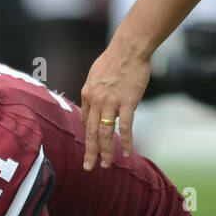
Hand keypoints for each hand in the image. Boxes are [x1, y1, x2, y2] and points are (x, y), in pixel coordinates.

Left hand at [79, 41, 149, 168]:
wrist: (129, 48)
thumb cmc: (114, 60)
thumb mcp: (95, 75)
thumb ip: (93, 92)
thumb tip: (92, 108)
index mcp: (87, 94)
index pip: (86, 120)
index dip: (89, 136)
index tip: (92, 147)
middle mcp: (96, 100)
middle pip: (91, 132)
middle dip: (90, 152)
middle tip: (88, 167)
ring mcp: (112, 102)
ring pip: (106, 133)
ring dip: (106, 151)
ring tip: (106, 165)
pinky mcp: (128, 102)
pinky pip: (125, 127)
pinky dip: (126, 142)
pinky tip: (127, 153)